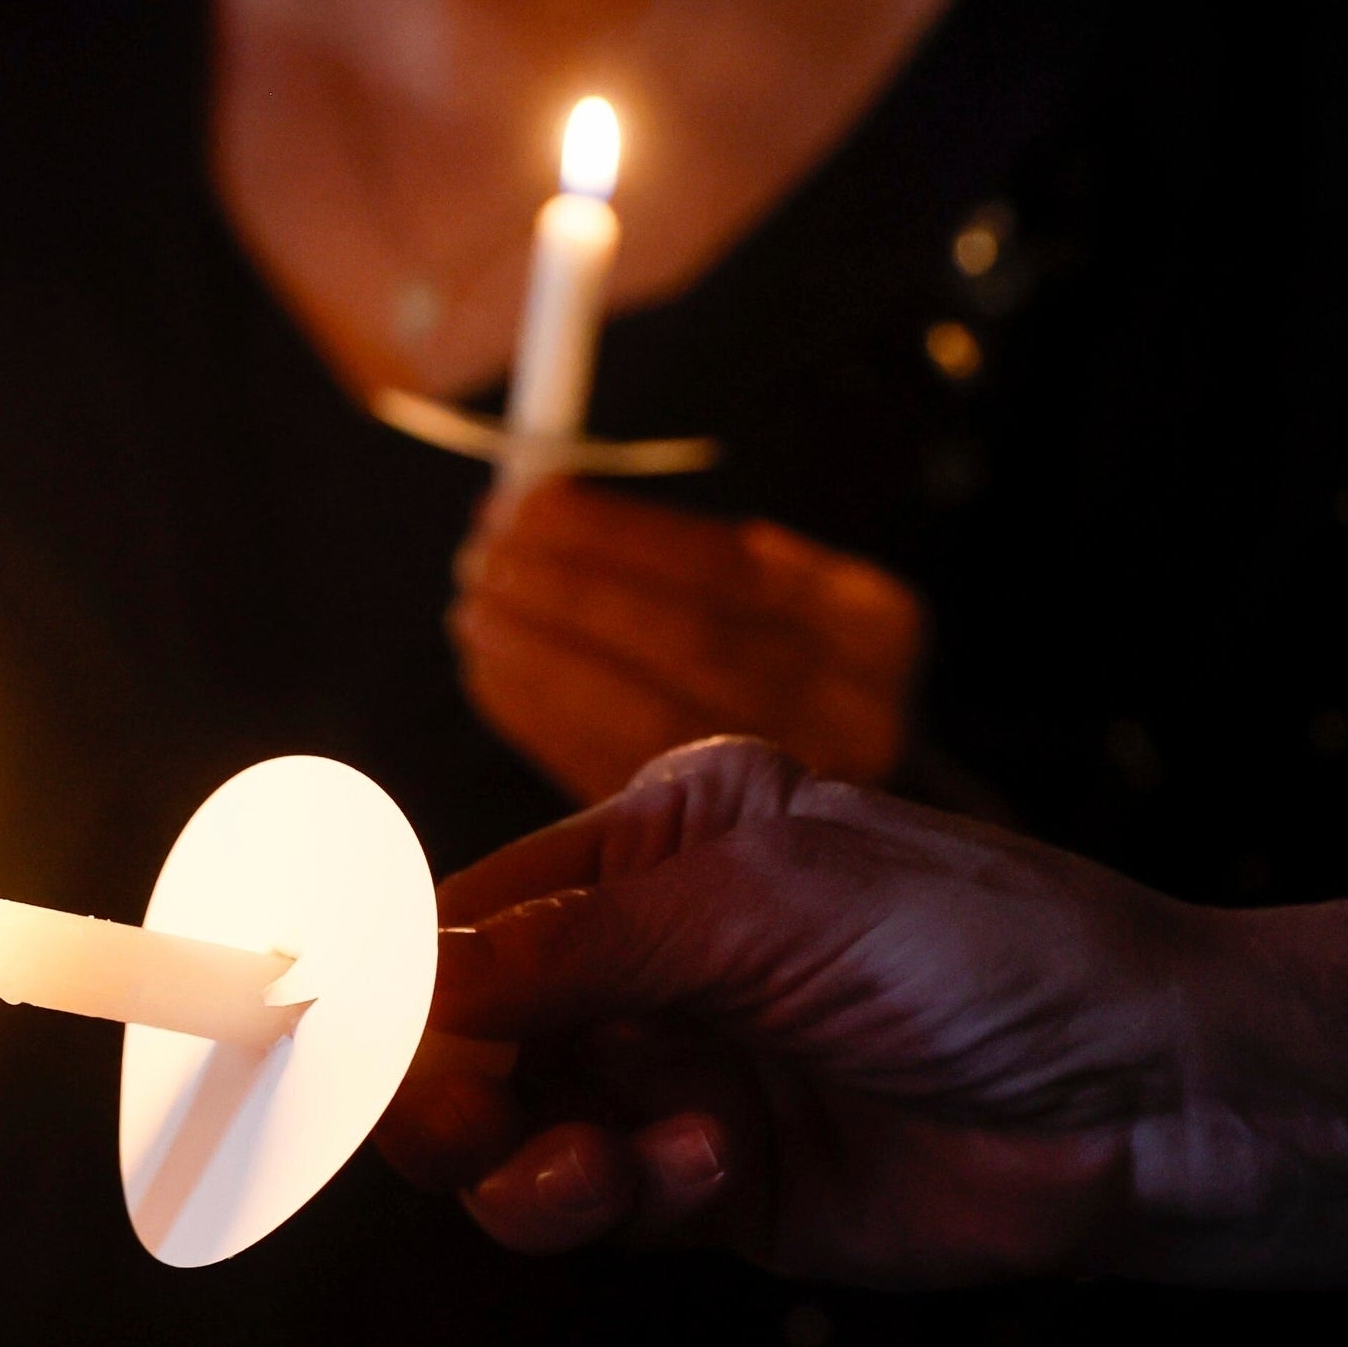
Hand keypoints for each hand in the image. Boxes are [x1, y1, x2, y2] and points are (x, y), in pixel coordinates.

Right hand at [374, 737, 1223, 1286]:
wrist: (1153, 1103)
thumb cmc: (994, 953)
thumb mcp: (765, 905)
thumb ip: (570, 944)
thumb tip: (404, 974)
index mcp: (660, 843)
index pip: (468, 910)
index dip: (390, 978)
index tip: (329, 1037)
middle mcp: (652, 956)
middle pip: (464, 1038)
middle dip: (445, 1090)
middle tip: (452, 1128)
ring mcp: (679, 1074)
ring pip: (512, 1136)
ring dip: (537, 1162)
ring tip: (611, 1171)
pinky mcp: (713, 1188)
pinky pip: (593, 1206)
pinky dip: (618, 1201)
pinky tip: (710, 1176)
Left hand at [451, 479, 923, 802]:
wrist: (844, 822)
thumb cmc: (779, 669)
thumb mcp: (773, 597)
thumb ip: (675, 556)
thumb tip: (533, 505)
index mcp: (872, 622)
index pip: (728, 564)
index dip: (615, 533)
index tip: (528, 501)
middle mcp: (852, 710)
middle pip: (690, 638)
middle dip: (570, 590)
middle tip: (482, 556)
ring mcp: (793, 788)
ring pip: (647, 712)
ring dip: (541, 653)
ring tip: (475, 608)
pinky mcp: (725, 846)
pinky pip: (615, 770)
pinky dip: (539, 714)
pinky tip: (490, 669)